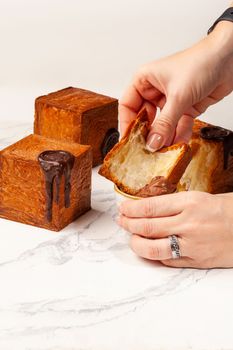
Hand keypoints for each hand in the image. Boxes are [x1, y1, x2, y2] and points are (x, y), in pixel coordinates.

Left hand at [117, 191, 232, 267]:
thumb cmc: (226, 209)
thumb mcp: (199, 197)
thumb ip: (173, 205)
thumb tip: (146, 209)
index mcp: (189, 203)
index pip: (150, 207)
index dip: (131, 209)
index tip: (122, 208)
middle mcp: (188, 224)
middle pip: (146, 227)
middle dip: (128, 224)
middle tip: (121, 220)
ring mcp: (192, 245)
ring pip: (152, 248)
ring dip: (136, 243)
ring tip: (131, 237)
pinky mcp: (196, 261)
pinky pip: (167, 260)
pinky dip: (154, 255)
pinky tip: (150, 248)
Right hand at [119, 21, 232, 150]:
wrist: (229, 59)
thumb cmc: (201, 62)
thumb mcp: (178, 96)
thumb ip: (165, 123)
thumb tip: (152, 143)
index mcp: (145, 81)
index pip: (128, 106)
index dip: (127, 124)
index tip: (128, 141)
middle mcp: (155, 91)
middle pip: (145, 118)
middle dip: (148, 134)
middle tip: (147, 150)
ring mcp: (170, 101)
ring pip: (162, 125)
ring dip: (165, 138)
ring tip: (164, 151)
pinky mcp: (185, 108)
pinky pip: (178, 126)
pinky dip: (179, 135)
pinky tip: (179, 144)